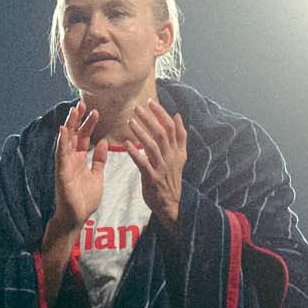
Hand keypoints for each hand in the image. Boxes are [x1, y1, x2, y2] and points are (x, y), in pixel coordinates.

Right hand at [45, 111, 112, 250]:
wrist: (76, 218)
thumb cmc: (84, 199)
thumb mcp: (97, 176)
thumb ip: (98, 160)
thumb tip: (103, 143)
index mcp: (79, 160)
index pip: (84, 137)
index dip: (88, 124)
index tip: (95, 110)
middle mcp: (70, 159)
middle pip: (74, 135)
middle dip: (77, 119)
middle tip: (82, 103)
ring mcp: (64, 165)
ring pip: (66, 141)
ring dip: (69, 126)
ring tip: (73, 111)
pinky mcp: (61, 173)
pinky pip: (60, 155)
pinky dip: (62, 142)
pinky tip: (64, 130)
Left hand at [118, 91, 189, 220]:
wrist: (171, 205)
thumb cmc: (171, 178)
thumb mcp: (180, 156)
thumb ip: (179, 136)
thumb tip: (177, 115)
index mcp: (178, 151)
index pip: (172, 127)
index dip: (161, 114)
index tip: (150, 102)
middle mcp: (172, 157)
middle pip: (161, 133)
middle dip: (149, 118)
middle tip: (136, 107)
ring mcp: (162, 168)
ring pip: (152, 145)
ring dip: (141, 132)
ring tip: (130, 120)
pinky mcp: (152, 178)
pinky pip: (143, 163)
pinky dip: (135, 152)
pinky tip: (126, 143)